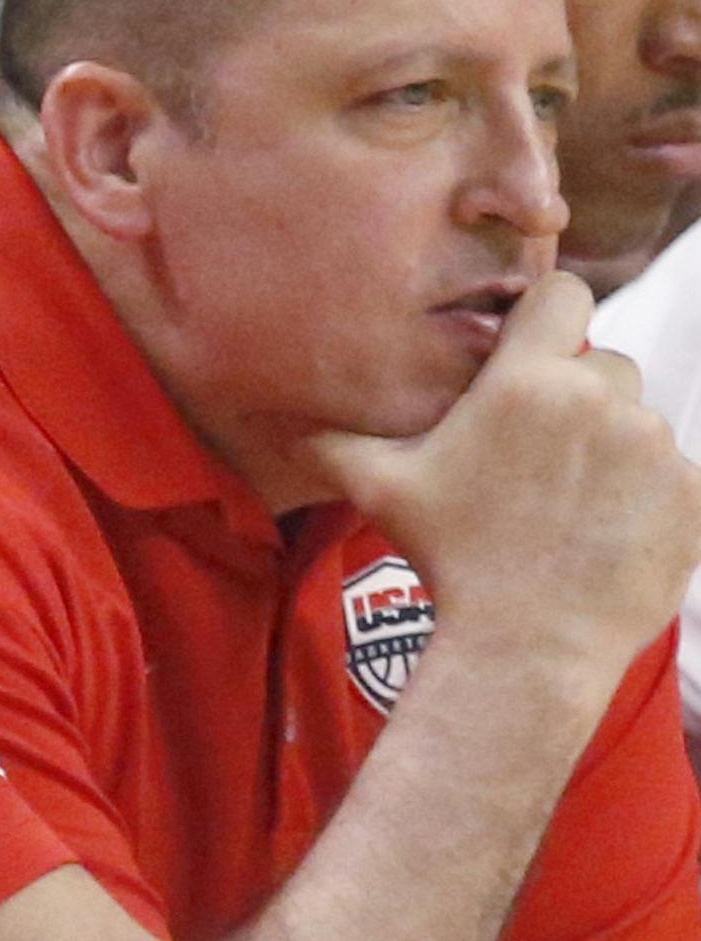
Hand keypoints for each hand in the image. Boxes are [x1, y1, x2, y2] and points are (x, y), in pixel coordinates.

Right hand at [311, 271, 700, 679]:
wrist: (527, 648)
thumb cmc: (449, 560)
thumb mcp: (381, 491)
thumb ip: (334, 441)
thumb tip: (280, 421)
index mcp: (528, 381)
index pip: (565, 292)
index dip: (548, 315)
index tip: (531, 351)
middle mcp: (602, 400)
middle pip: (602, 364)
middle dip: (576, 397)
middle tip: (536, 456)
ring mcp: (656, 448)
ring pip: (638, 422)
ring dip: (610, 449)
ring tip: (567, 506)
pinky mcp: (690, 495)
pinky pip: (672, 475)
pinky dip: (645, 498)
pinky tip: (601, 536)